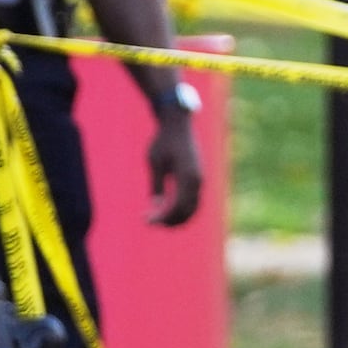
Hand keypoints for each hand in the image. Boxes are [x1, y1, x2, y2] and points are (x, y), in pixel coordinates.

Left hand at [146, 106, 204, 228]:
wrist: (178, 125)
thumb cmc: (164, 141)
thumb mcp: (155, 163)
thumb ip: (157, 186)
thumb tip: (156, 207)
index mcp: (187, 177)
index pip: (176, 207)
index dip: (162, 218)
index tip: (146, 221)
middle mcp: (198, 180)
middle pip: (187, 212)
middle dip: (169, 221)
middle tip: (150, 222)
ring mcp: (200, 180)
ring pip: (193, 208)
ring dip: (177, 217)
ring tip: (158, 219)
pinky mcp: (198, 178)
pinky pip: (193, 201)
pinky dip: (182, 209)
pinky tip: (167, 209)